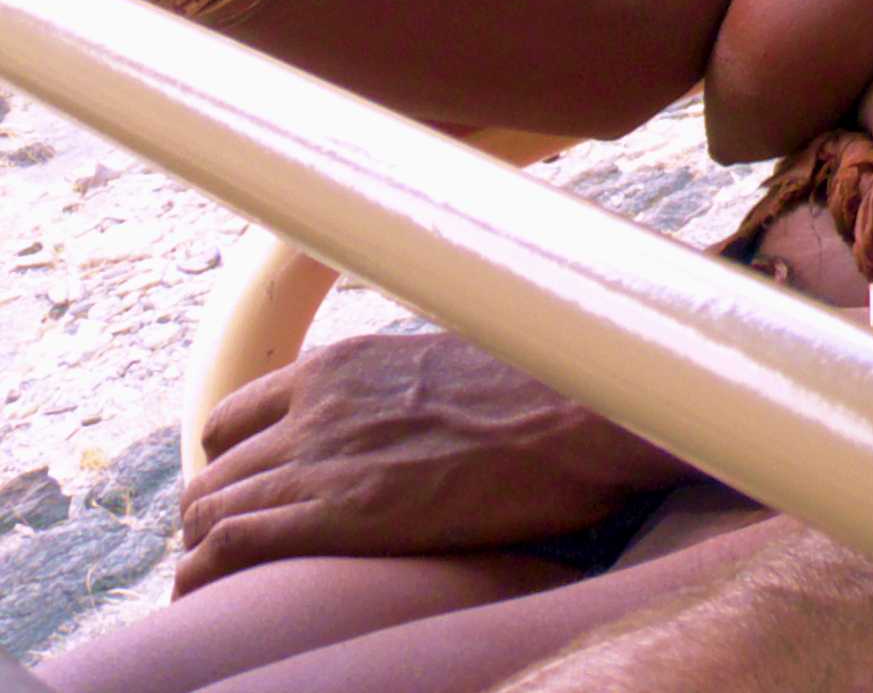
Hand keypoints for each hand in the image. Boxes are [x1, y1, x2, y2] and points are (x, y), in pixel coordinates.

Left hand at [178, 329, 684, 590]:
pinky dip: (202, 573)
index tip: (252, 494)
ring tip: (227, 580)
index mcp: (343, 365)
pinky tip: (202, 595)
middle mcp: (316, 406)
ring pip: (209, 508)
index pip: (235, 416)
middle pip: (216, 469)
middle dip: (215, 512)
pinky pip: (227, 546)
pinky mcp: (336, 515)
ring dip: (207, 547)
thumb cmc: (548, 392)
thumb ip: (408, 387)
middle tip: (241, 550)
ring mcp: (321, 458)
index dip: (233, 462)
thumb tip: (421, 414)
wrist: (585, 412)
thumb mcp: (455, 364)